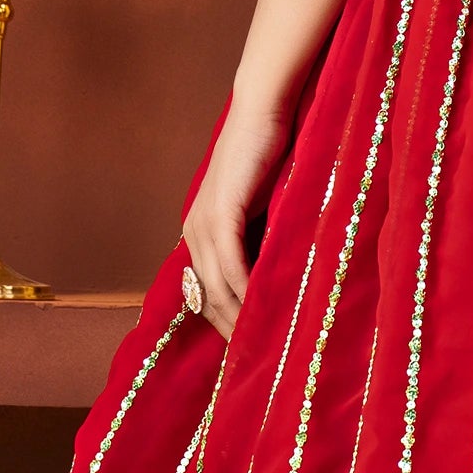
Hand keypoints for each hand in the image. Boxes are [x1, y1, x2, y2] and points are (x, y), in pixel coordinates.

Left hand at [179, 91, 287, 340]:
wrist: (263, 111)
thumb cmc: (271, 155)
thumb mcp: (263, 208)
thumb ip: (262, 240)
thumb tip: (279, 279)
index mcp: (200, 233)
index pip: (206, 293)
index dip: (226, 323)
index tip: (250, 350)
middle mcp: (193, 232)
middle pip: (207, 298)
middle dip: (232, 329)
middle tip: (259, 360)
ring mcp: (203, 223)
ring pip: (218, 287)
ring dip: (240, 317)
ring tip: (265, 343)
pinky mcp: (221, 213)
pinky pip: (230, 265)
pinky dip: (245, 290)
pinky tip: (264, 308)